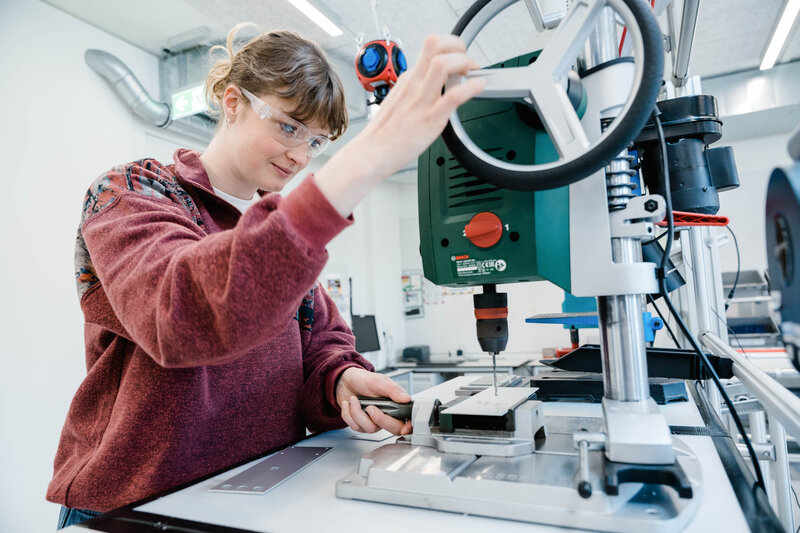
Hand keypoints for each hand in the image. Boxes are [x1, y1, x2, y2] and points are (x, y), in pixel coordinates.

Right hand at [314, 34, 484, 216]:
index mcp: (408, 79)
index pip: (431, 47)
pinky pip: (454, 96)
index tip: (460, 59)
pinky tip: (479, 88)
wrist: (370, 154)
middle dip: (458, 46)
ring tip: (472, 74)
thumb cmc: (384, 134)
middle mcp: (414, 84)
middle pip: (436, 44)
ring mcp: (421, 101)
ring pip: (444, 64)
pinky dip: (471, 88)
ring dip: (465, 63)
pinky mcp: (430, 119)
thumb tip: (434, 86)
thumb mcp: (399, 102)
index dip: (451, 47)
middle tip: (468, 63)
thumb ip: (416, 91)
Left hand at [336, 367, 411, 435]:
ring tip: (353, 399)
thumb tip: (406, 398)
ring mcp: (375, 422)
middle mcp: (387, 415)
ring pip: (371, 429)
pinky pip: (356, 427)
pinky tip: (348, 404)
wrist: (345, 381)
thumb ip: (392, 390)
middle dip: (379, 419)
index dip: (409, 426)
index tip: (405, 428)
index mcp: (396, 404)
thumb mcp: (378, 381)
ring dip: (357, 413)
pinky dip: (348, 414)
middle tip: (370, 407)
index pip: (408, 420)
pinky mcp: (361, 425)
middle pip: (393, 429)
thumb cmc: (364, 380)